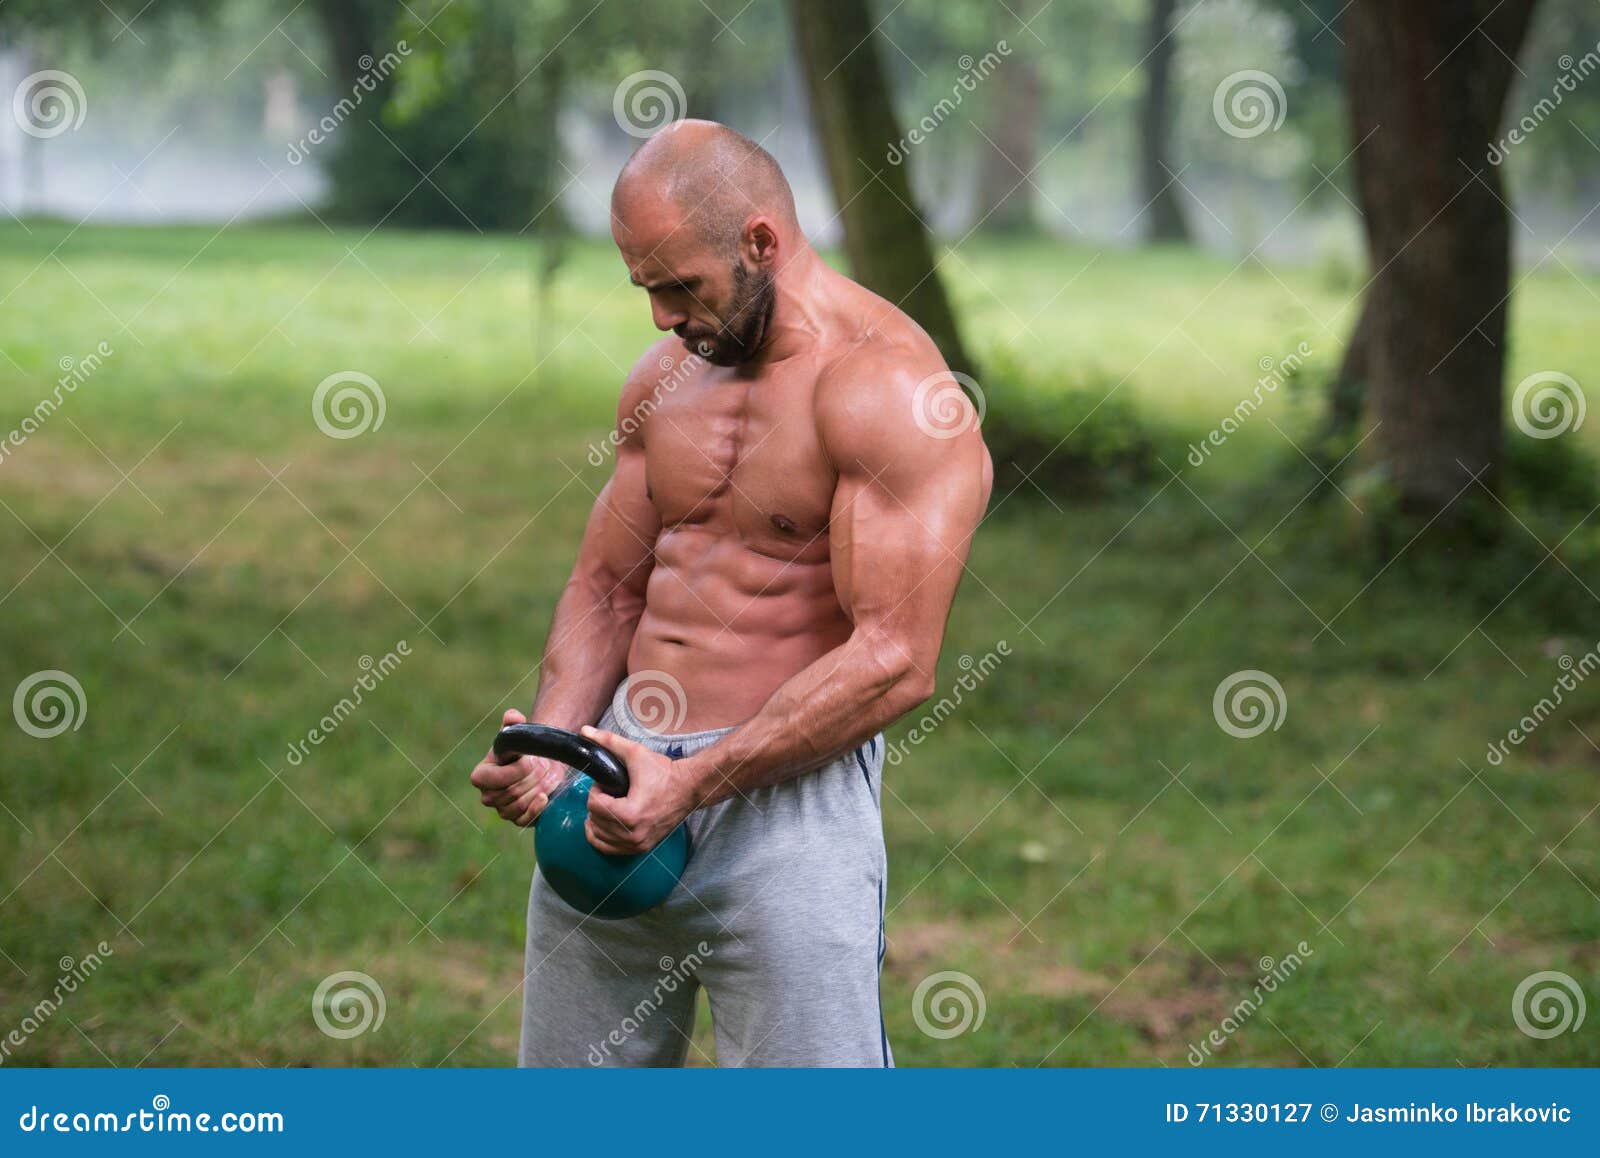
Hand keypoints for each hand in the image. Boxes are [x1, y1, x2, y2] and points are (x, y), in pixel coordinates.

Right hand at [469, 709, 568, 826]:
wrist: (539, 765)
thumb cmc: (523, 750)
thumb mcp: (518, 734)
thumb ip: (513, 722)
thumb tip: (512, 716)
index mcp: (481, 775)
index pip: (490, 779)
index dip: (512, 771)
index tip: (529, 760)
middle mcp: (487, 795)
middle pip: (508, 793)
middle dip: (530, 779)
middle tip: (543, 766)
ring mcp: (501, 809)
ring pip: (517, 805)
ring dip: (536, 790)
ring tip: (546, 777)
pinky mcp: (517, 819)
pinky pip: (523, 821)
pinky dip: (535, 810)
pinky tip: (545, 798)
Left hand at [579, 725, 697, 854]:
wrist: (688, 788)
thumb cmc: (664, 772)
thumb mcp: (636, 753)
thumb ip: (608, 742)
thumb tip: (584, 732)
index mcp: (630, 814)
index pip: (594, 806)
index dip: (596, 791)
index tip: (607, 783)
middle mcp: (633, 834)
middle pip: (594, 821)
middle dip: (597, 804)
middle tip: (610, 792)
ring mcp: (637, 844)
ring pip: (598, 837)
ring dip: (598, 820)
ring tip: (610, 805)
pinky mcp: (641, 848)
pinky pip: (608, 849)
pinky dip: (602, 837)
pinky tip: (606, 822)